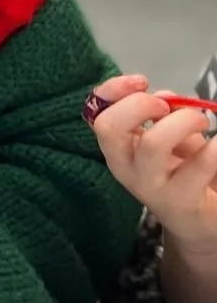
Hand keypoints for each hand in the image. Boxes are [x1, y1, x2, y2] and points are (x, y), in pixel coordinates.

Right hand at [90, 73, 216, 249]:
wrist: (198, 221)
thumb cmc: (180, 172)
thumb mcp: (165, 137)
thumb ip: (161, 114)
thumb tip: (167, 98)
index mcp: (118, 148)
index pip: (97, 113)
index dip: (113, 90)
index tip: (141, 81)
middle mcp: (126, 167)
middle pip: (110, 128)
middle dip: (140, 104)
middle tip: (167, 106)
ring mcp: (151, 187)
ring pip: (153, 144)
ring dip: (183, 121)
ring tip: (201, 123)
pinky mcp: (181, 201)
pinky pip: (200, 164)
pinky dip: (215, 147)